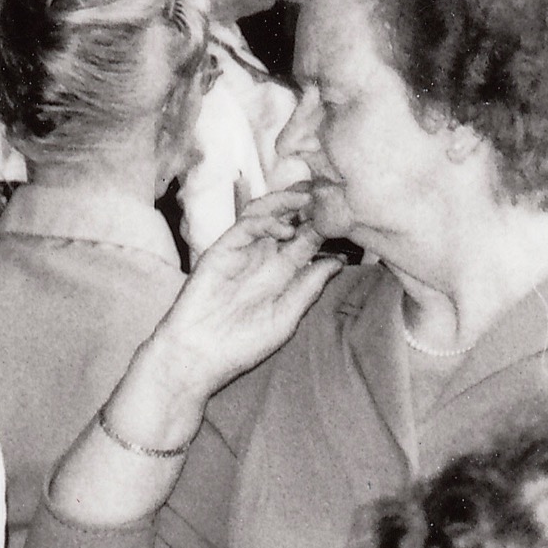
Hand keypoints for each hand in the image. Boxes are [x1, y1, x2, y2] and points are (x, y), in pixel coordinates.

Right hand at [130, 185, 336, 428]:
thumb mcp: (286, 317)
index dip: (327, 226)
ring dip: (287, 203)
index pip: (310, 240)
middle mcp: (266, 258)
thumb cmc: (242, 345)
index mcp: (285, 274)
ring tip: (308, 198)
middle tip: (328, 191)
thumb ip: (309, 288)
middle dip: (308, 204)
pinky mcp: (223, 249)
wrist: (199, 356)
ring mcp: (244, 251)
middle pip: (290, 219)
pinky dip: (265, 221)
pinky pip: (245, 225)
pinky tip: (283, 229)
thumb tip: (338, 262)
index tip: (348, 215)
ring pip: (267, 214)